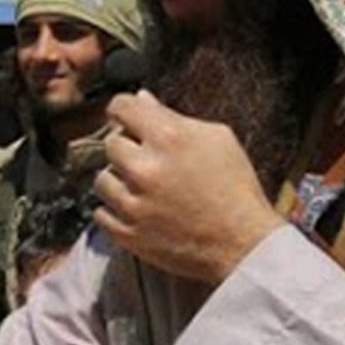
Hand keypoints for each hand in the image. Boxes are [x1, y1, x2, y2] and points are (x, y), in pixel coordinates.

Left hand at [95, 92, 282, 282]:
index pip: (121, 106)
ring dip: (119, 181)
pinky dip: (116, 210)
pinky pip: (101, 212)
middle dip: (128, 148)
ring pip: (102, 179)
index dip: (124, 110)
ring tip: (146, 189)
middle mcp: (144, 168)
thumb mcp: (218, 140)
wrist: (243, 245)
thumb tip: (142, 99)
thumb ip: (174, 117)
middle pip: (110, 143)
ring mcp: (132, 203)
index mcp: (168, 138)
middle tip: (149, 161)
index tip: (127, 119)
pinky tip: (140, 209)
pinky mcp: (127, 233)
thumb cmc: (235, 189)